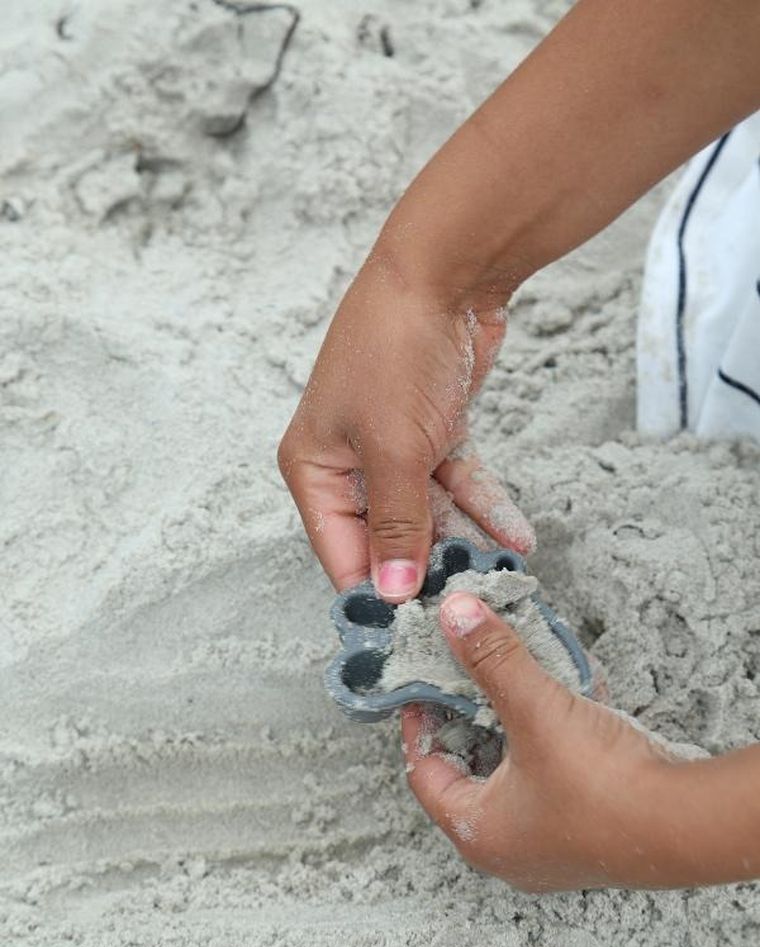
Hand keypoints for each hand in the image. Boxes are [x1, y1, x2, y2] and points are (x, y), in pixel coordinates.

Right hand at [277, 252, 534, 601]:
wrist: (447, 272)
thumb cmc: (396, 351)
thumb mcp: (395, 449)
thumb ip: (397, 524)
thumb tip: (389, 592)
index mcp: (315, 469)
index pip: (340, 552)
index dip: (378, 590)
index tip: (418, 627)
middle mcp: (347, 463)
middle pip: (386, 537)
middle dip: (428, 568)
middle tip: (469, 602)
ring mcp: (391, 449)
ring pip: (427, 514)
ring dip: (464, 541)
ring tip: (501, 573)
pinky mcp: (430, 434)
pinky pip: (455, 486)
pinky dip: (482, 507)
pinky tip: (514, 536)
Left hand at [401, 592, 689, 891]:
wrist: (686, 825)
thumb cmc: (604, 787)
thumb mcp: (536, 710)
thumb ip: (492, 659)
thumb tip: (456, 615)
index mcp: (477, 831)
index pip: (423, 773)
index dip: (419, 724)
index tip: (423, 686)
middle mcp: (507, 850)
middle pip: (468, 774)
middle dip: (470, 722)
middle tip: (467, 681)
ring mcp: (549, 848)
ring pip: (514, 776)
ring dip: (514, 731)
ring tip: (515, 686)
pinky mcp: (586, 835)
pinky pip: (552, 782)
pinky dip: (551, 746)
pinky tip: (567, 706)